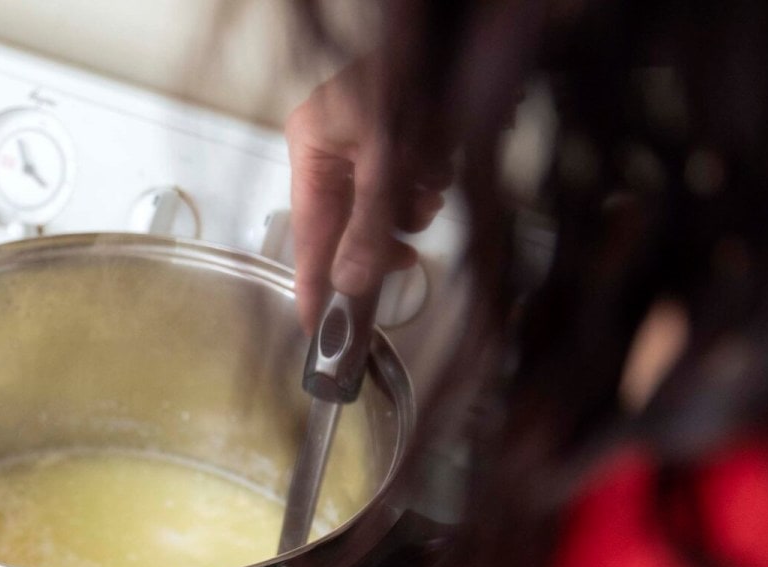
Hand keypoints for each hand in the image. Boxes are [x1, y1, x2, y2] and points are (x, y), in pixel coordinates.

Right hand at [286, 73, 447, 329]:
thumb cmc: (413, 76)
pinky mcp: (398, 139)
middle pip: (349, 224)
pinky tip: (439, 161)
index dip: (314, 284)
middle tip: (405, 257)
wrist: (460, 36)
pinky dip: (427, 182)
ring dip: (412, 206)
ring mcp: (364, 143)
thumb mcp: (387, 157)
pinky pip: (406, 185)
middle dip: (382, 234)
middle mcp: (332, 148)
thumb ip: (368, 224)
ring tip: (430, 182)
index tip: (319, 330)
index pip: (307, 235)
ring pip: (384, 207)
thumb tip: (350, 283)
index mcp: (311, 148)